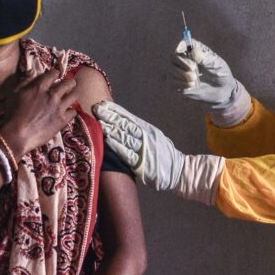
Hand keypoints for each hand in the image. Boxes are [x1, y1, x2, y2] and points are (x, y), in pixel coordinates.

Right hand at [0, 69, 77, 156]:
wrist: (17, 135)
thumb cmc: (12, 114)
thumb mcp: (14, 93)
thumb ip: (25, 81)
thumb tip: (32, 71)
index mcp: (39, 87)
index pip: (54, 73)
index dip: (56, 73)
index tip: (56, 75)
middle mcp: (52, 95)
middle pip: (69, 83)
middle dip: (69, 82)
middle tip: (67, 85)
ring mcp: (59, 108)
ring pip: (75, 95)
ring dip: (73, 95)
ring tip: (70, 97)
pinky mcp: (62, 120)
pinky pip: (74, 112)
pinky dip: (71, 111)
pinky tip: (67, 112)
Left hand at [94, 101, 224, 204]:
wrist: (178, 171)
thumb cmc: (164, 154)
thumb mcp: (154, 137)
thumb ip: (140, 131)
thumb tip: (122, 124)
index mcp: (148, 129)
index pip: (128, 117)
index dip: (115, 110)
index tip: (103, 104)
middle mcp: (145, 136)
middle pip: (124, 124)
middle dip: (109, 116)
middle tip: (96, 109)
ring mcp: (143, 149)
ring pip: (124, 136)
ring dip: (110, 129)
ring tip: (99, 122)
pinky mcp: (142, 163)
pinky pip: (127, 153)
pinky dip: (117, 146)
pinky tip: (108, 140)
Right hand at [170, 39, 251, 126]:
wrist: (222, 90)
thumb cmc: (220, 73)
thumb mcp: (216, 64)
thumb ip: (204, 58)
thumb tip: (193, 52)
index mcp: (194, 50)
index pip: (183, 43)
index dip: (180, 45)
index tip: (180, 50)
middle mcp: (184, 59)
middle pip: (173, 56)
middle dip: (182, 63)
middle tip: (194, 69)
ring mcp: (180, 72)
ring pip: (171, 70)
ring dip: (182, 75)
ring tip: (195, 79)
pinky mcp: (179, 84)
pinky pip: (172, 82)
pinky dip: (181, 84)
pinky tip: (192, 85)